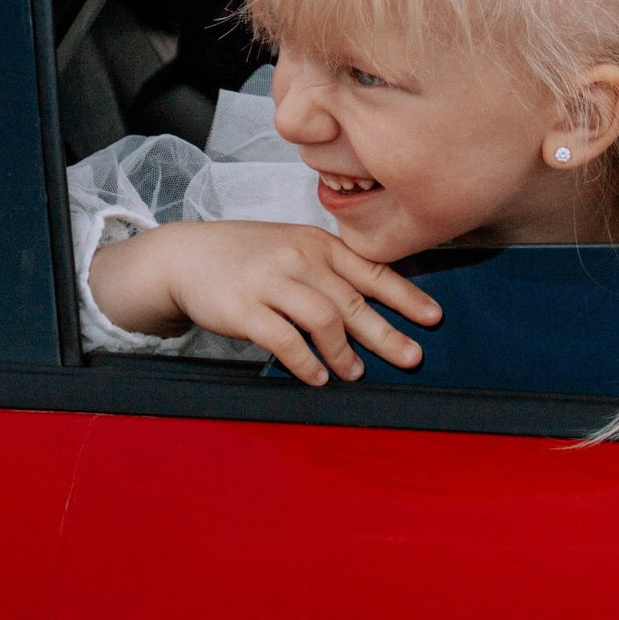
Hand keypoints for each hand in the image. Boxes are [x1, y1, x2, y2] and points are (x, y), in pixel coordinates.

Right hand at [88, 220, 440, 385]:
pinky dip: (306, 362)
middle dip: (386, 333)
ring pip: (323, 320)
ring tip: (356, 373)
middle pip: (353, 300)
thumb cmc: (247, 256)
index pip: (371, 271)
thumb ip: (329, 271)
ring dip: (345, 352)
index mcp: (318, 244)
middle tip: (411, 357)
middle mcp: (299, 259)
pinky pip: (285, 340)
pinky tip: (318, 375)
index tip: (433, 317)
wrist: (186, 256)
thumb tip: (373, 308)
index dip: (406, 296)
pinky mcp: (245, 308)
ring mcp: (271, 282)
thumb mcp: (293, 248)